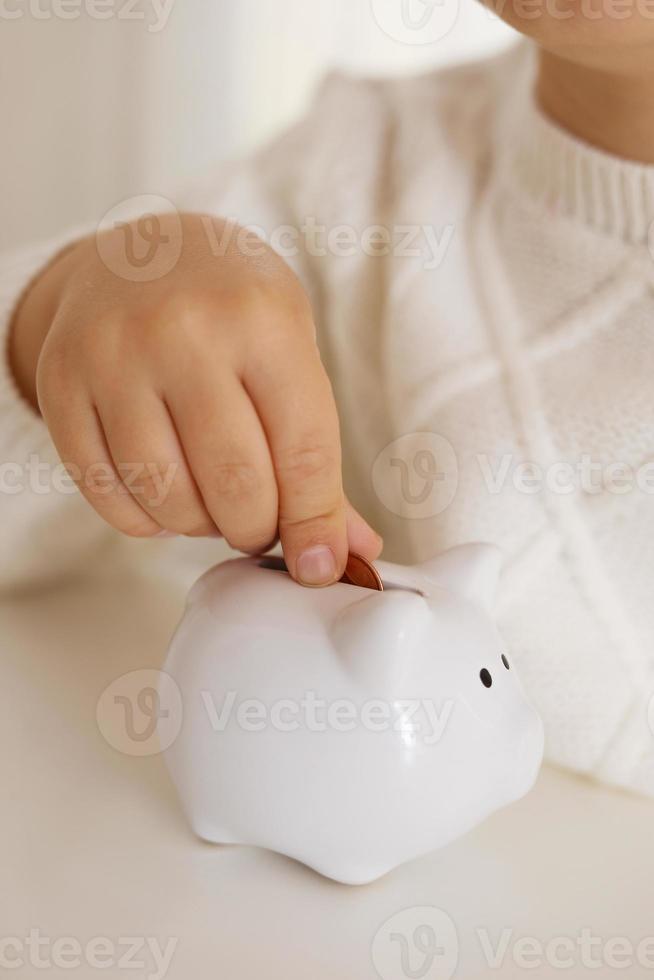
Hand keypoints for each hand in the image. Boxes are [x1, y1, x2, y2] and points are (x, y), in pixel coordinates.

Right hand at [9, 212, 381, 584]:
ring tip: (212, 502)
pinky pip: (106, 495)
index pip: (302, 451)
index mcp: (261, 319)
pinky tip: (166, 495)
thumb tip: (348, 553)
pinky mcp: (61, 384)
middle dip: (256, 529)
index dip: (315, 524)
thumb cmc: (233, 312)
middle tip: (258, 525)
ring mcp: (113, 357)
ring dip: (200, 526)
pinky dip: (145, 520)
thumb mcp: (291, 356)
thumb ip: (316, 457)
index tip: (320, 566)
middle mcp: (183, 332)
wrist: (142, 255)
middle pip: (234, 484)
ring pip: (166, 497)